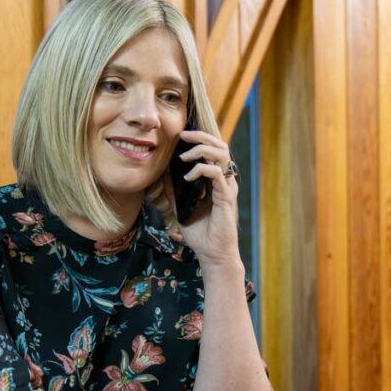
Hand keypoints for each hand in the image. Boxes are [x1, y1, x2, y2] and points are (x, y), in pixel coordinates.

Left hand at [168, 129, 241, 268]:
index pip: (214, 150)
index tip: (181, 137)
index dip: (200, 139)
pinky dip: (201, 170)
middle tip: (183, 136)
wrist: (212, 254)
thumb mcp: (181, 207)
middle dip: (201, 137)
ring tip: (184, 157)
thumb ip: (174, 190)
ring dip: (201, 150)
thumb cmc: (201, 233)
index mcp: (216, 181)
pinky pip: (217, 174)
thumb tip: (163, 173)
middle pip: (221, 146)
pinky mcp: (226, 197)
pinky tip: (187, 178)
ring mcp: (227, 188)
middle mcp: (224, 181)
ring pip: (222, 155)